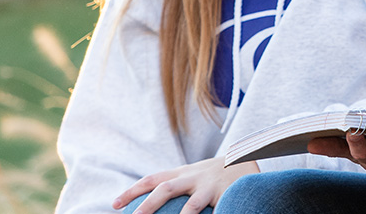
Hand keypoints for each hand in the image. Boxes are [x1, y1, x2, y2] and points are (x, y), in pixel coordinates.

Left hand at [112, 157, 255, 213]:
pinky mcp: (227, 194)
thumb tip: (153, 202)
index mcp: (183, 173)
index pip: (152, 179)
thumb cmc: (218, 174)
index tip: (114, 205)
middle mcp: (194, 177)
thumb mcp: (197, 175)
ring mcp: (210, 186)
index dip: (132, 191)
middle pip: (165, 188)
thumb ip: (179, 186)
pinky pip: (216, 212)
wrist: (250, 158)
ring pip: (192, 205)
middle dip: (148, 205)